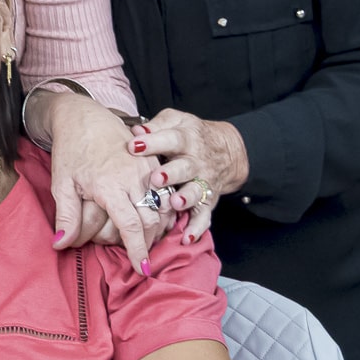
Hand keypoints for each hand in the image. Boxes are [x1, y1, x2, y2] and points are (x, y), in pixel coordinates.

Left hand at [40, 91, 164, 271]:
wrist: (85, 118)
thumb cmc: (71, 151)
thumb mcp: (61, 184)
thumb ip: (65, 216)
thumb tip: (60, 245)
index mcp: (110, 185)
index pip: (131, 226)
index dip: (137, 250)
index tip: (140, 269)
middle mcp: (134, 178)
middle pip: (150, 222)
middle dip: (145, 243)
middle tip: (135, 255)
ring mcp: (147, 170)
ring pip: (162, 209)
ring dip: (155, 229)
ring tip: (143, 241)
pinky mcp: (154, 165)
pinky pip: (165, 194)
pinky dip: (163, 212)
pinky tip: (153, 222)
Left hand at [131, 108, 249, 242]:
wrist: (225, 150)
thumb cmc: (187, 135)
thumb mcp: (175, 121)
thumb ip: (157, 126)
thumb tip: (136, 131)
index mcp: (185, 140)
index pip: (170, 139)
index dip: (153, 142)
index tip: (133, 145)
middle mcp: (196, 162)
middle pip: (185, 167)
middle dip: (171, 173)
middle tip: (155, 178)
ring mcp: (203, 183)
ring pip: (195, 192)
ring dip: (184, 199)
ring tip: (173, 204)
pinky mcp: (207, 201)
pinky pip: (204, 217)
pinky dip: (196, 229)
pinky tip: (186, 238)